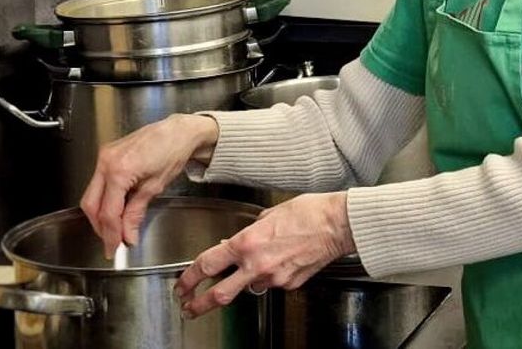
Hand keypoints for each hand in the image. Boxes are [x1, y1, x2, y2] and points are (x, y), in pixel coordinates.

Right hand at [79, 113, 219, 256]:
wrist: (178, 131)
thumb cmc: (172, 152)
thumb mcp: (155, 187)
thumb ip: (136, 213)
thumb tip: (127, 235)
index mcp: (119, 171)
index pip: (108, 212)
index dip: (110, 234)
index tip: (114, 248)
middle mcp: (106, 162)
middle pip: (91, 205)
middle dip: (100, 227)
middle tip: (112, 242)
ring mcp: (104, 157)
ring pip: (91, 195)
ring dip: (100, 214)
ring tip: (115, 228)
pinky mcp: (106, 155)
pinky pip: (97, 183)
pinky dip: (103, 199)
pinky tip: (115, 209)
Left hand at [175, 192, 354, 318]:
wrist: (338, 224)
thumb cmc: (310, 212)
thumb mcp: (271, 213)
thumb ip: (250, 230)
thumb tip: (236, 241)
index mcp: (247, 243)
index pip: (207, 265)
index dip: (190, 278)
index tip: (183, 284)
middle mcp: (257, 264)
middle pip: (219, 294)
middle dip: (199, 304)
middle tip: (190, 307)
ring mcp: (274, 278)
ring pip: (250, 286)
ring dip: (245, 281)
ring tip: (250, 271)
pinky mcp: (290, 285)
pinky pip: (273, 283)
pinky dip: (271, 276)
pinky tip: (281, 262)